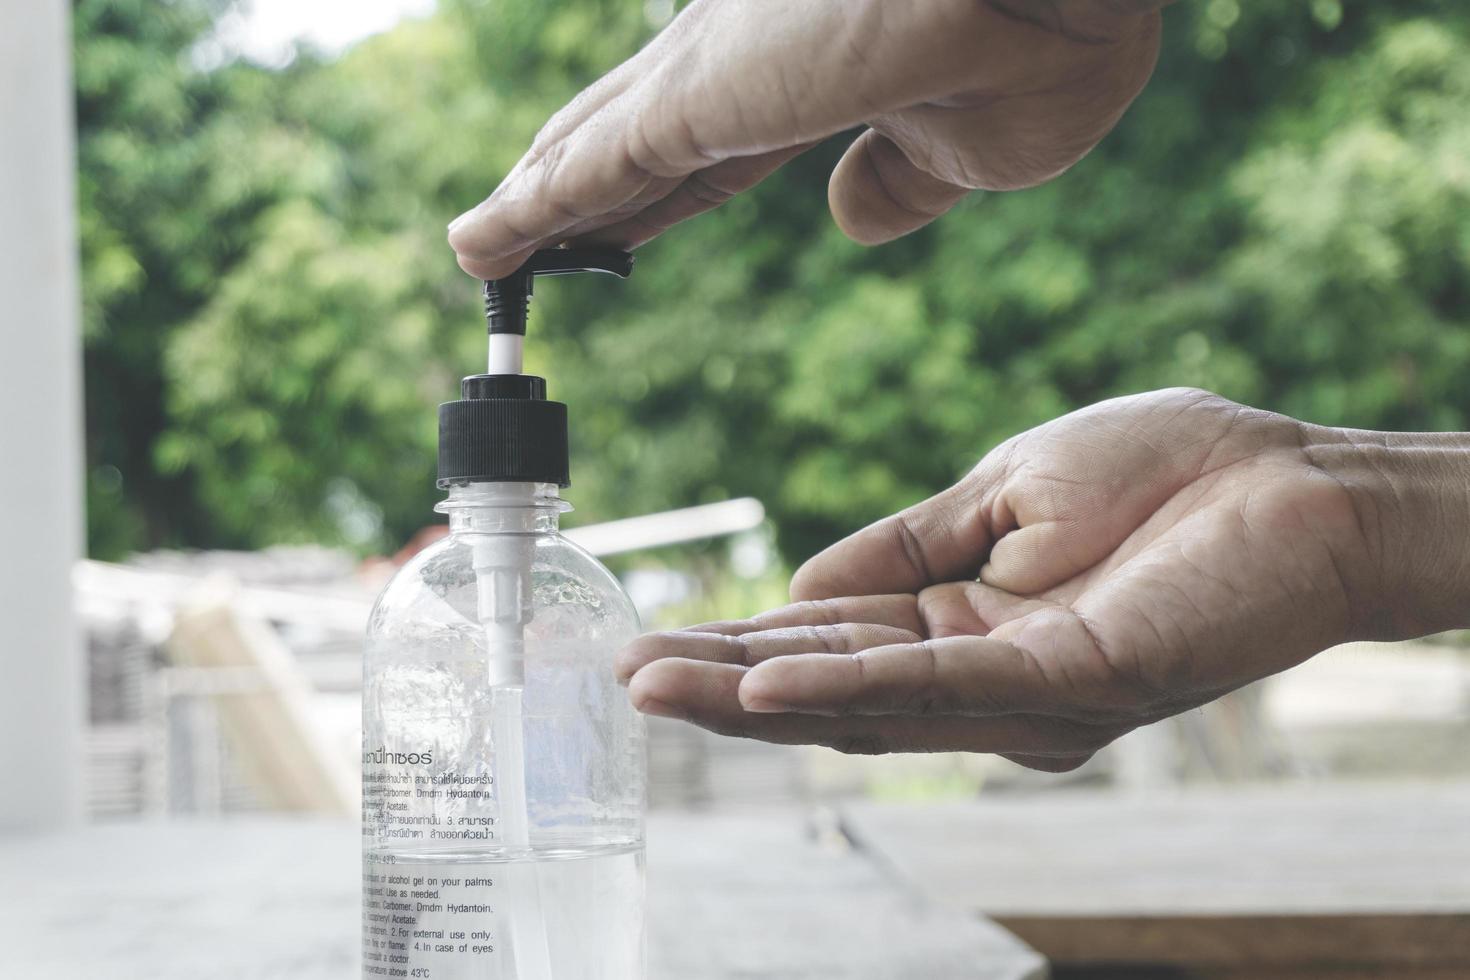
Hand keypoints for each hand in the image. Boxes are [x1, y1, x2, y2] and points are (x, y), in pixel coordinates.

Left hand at [448, 0, 1164, 278]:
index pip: (696, 155)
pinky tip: (479, 250)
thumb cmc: (1042, 46)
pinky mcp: (698, 95)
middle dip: (570, 196)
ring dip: (532, 207)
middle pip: (626, 144)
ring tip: (477, 253)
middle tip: (514, 241)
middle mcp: (741, 63)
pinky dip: (527, 214)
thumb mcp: (966, 147)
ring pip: (590, 152)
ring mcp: (713, 73)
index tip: (606, 238)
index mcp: (801, 76)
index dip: (644, 201)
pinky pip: (588, 170)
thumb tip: (848, 218)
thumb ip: (897, 184)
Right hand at [615, 388, 1469, 770]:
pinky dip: (851, 688)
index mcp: (966, 625)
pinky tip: (770, 690)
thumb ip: (900, 550)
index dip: (744, 639)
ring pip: (869, 701)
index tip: (653, 639)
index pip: (834, 639)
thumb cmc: (1168, 474)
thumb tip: (793, 586)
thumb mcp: (999, 493)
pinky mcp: (1070, 680)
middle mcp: (987, 678)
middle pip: (834, 689)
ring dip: (756, 697)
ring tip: (657, 685)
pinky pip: (944, 687)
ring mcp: (1026, 691)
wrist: (1296, 480)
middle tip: (623, 677)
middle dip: (725, 683)